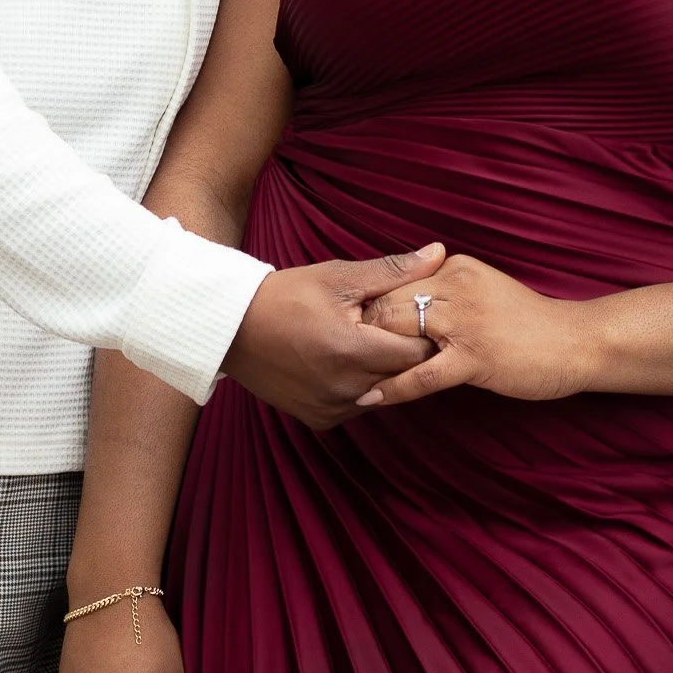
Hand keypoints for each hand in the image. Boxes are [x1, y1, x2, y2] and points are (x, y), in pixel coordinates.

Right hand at [222, 244, 444, 428]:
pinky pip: (358, 406)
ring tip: (365, 341)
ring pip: (383, 394)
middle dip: (404, 351)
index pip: (417, 353)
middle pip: (403, 376)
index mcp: (353, 351)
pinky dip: (360, 387)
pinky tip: (345, 362)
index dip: (423, 332)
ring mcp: (332, 408)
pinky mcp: (320, 418)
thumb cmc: (287, 296)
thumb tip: (439, 253)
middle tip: (391, 326)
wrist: (233, 329)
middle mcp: (346, 389)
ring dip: (382, 371)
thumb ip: (393, 270)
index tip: (417, 316)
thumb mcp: (339, 277)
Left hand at [357, 252, 595, 408]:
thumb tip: (406, 302)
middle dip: (357, 328)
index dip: (365, 305)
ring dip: (367, 355)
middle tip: (326, 350)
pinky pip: (421, 374)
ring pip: (399, 332)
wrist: (576, 341)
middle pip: (389, 303)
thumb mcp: (484, 291)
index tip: (337, 322)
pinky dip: (392, 387)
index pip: (396, 281)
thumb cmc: (529, 323)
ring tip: (337, 373)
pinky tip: (370, 398)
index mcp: (456, 268)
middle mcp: (455, 285)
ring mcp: (465, 321)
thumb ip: (447, 291)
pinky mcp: (474, 356)